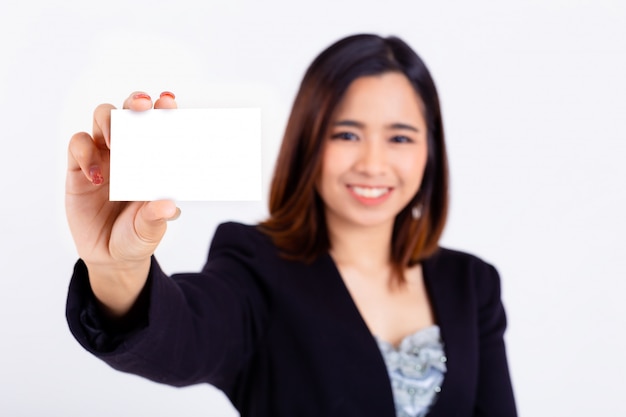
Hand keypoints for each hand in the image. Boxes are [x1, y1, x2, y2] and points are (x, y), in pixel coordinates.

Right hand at [66, 91, 179, 315]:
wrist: (110, 256)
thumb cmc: (137, 236)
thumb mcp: (149, 231)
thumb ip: (155, 218)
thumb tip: (168, 206)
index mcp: (154, 159)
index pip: (159, 127)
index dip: (164, 110)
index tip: (169, 102)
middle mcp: (130, 151)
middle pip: (130, 112)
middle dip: (136, 103)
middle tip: (143, 104)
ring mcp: (104, 155)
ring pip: (103, 118)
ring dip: (109, 121)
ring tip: (115, 142)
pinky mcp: (79, 167)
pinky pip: (78, 144)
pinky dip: (85, 153)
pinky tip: (97, 176)